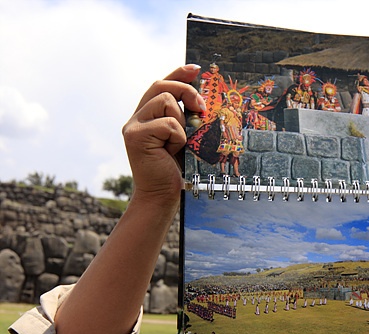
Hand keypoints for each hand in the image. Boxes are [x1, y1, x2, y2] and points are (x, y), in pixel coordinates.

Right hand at [122, 64, 205, 205]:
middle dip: (185, 91)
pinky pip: (169, 124)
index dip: (178, 73)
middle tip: (201, 108)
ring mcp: (133, 126)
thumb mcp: (182, 138)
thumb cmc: (175, 170)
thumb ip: (183, 118)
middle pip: (161, 86)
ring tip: (178, 144)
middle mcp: (136, 118)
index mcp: (147, 116)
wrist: (161, 196)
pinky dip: (178, 138)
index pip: (160, 85)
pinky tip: (172, 152)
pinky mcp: (135, 136)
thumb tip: (200, 99)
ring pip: (165, 102)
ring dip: (181, 123)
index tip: (196, 69)